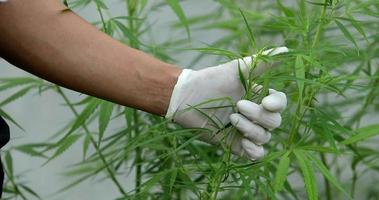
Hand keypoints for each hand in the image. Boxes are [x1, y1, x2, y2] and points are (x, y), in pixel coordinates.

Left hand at [165, 47, 287, 159]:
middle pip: (274, 121)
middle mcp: (256, 115)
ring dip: (251, 129)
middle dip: (258, 115)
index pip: (280, 103)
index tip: (266, 102)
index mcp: (259, 97)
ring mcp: (247, 131)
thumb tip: (286, 49)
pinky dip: (254, 151)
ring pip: (265, 137)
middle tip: (237, 105)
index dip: (277, 104)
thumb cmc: (211, 80)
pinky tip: (243, 143)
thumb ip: (262, 61)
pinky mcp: (236, 145)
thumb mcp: (237, 69)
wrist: (186, 97)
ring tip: (231, 118)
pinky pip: (256, 154)